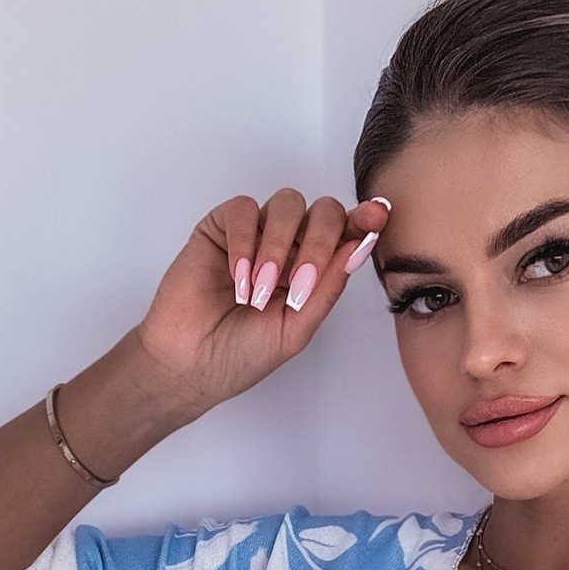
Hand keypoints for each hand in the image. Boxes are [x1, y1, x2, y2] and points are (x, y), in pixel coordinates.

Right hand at [132, 187, 390, 412]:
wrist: (192, 364)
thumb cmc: (241, 354)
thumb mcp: (298, 328)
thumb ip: (328, 287)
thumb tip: (360, 244)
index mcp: (313, 270)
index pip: (345, 233)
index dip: (363, 220)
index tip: (376, 217)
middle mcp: (289, 246)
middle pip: (322, 211)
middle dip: (318, 243)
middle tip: (298, 284)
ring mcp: (256, 234)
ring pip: (286, 204)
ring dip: (277, 248)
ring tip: (258, 293)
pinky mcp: (221, 228)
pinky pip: (243, 210)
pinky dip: (245, 243)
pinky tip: (237, 278)